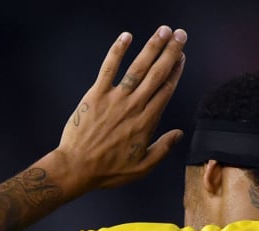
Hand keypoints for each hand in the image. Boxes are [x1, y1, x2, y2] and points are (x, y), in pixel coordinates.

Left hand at [49, 26, 186, 193]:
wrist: (76, 168)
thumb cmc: (108, 171)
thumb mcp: (141, 168)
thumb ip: (162, 149)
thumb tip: (179, 133)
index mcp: (147, 122)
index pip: (166, 90)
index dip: (176, 71)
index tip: (182, 57)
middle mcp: (134, 106)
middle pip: (157, 74)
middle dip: (171, 52)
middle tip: (180, 35)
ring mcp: (115, 99)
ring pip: (138, 68)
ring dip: (152, 47)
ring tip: (163, 31)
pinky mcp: (95, 95)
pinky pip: (108, 69)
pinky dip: (117, 51)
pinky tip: (126, 36)